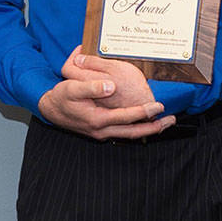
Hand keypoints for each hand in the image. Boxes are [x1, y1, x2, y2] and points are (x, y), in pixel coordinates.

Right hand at [36, 46, 175, 139]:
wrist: (50, 109)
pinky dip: (137, 129)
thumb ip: (92, 87)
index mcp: (97, 119)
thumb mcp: (72, 87)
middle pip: (133, 132)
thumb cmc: (62, 97)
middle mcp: (102, 130)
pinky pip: (124, 132)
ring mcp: (102, 133)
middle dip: (153, 127)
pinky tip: (146, 123)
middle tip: (171, 120)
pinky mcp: (101, 131)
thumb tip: (110, 86)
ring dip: (148, 130)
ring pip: (130, 134)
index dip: (144, 112)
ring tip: (164, 123)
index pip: (126, 117)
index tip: (159, 106)